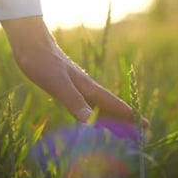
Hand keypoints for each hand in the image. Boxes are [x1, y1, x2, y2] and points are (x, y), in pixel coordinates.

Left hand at [0, 16, 148, 126]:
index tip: (146, 126)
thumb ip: (74, 102)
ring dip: (112, 118)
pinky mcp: (66, 86)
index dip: (130, 117)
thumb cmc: (43, 62)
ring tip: (122, 130)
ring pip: (99, 106)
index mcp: (88, 87)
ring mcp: (77, 86)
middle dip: (126, 120)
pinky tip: (93, 115)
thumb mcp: (58, 84)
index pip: (114, 105)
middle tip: (141, 133)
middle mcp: (86, 87)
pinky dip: (95, 113)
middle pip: (110, 107)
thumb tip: (91, 123)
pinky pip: (87, 104)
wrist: (31, 44)